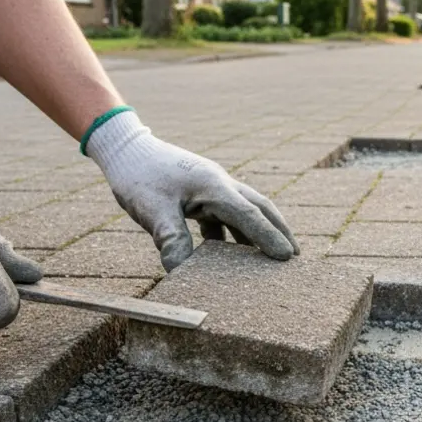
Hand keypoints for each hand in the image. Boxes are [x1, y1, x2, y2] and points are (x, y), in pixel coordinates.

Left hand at [84, 110, 297, 270]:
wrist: (125, 149)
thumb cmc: (138, 175)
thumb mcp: (152, 209)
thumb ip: (171, 238)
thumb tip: (181, 271)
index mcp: (214, 186)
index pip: (250, 215)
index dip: (269, 237)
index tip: (287, 257)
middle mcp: (220, 184)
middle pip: (260, 208)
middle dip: (279, 230)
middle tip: (295, 255)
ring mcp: (212, 187)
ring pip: (245, 210)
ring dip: (259, 232)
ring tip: (271, 256)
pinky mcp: (201, 193)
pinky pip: (225, 215)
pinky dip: (232, 233)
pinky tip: (229, 254)